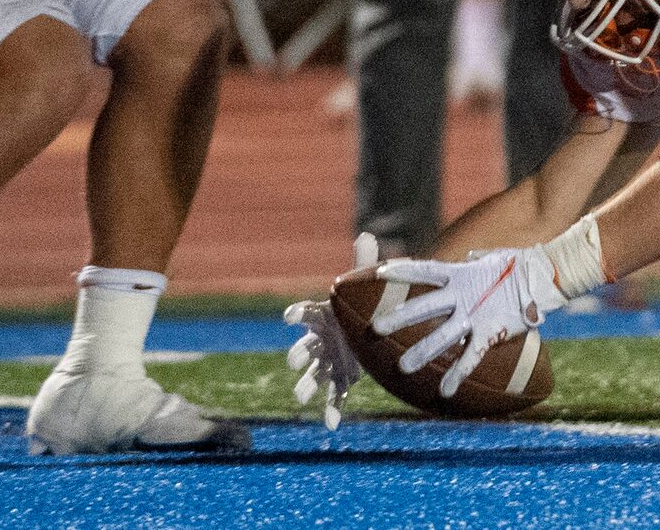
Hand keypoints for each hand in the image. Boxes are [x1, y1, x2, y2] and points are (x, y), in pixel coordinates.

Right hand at [283, 236, 377, 425]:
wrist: (369, 330)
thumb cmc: (361, 306)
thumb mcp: (364, 287)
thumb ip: (363, 264)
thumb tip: (366, 235)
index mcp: (323, 318)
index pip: (306, 313)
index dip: (297, 314)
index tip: (291, 316)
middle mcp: (320, 342)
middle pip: (303, 349)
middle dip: (297, 354)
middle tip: (292, 361)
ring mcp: (328, 363)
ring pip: (312, 377)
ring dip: (305, 387)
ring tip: (300, 398)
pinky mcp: (341, 379)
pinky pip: (334, 396)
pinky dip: (332, 410)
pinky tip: (332, 425)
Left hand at [375, 248, 565, 398]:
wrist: (542, 276)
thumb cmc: (516, 266)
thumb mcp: (489, 260)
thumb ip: (473, 262)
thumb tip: (468, 256)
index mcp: (460, 274)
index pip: (425, 270)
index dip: (403, 271)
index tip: (380, 272)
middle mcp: (462, 295)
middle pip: (424, 307)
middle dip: (399, 318)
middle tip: (376, 328)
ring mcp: (475, 315)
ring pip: (442, 337)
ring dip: (422, 353)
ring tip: (403, 368)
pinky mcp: (490, 331)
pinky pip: (471, 357)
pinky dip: (458, 374)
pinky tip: (445, 391)